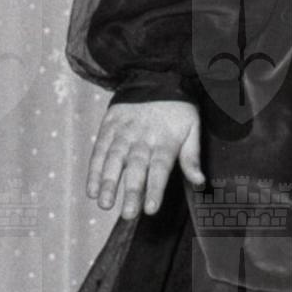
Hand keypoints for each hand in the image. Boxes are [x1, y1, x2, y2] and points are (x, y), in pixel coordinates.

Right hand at [86, 99, 204, 219]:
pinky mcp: (108, 128)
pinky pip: (99, 151)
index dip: (155, 189)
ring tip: (104, 204)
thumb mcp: (193, 128)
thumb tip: (200, 182)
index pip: (160, 168)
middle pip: (136, 168)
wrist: (154, 76)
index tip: (150, 209)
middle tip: (128, 215)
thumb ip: (192, 157)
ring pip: (114, 160)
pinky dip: (94, 170)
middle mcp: (142, 138)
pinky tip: (92, 190)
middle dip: (131, 192)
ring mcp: (123, 133)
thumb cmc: (177, 110)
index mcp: (165, 140)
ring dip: (108, 184)